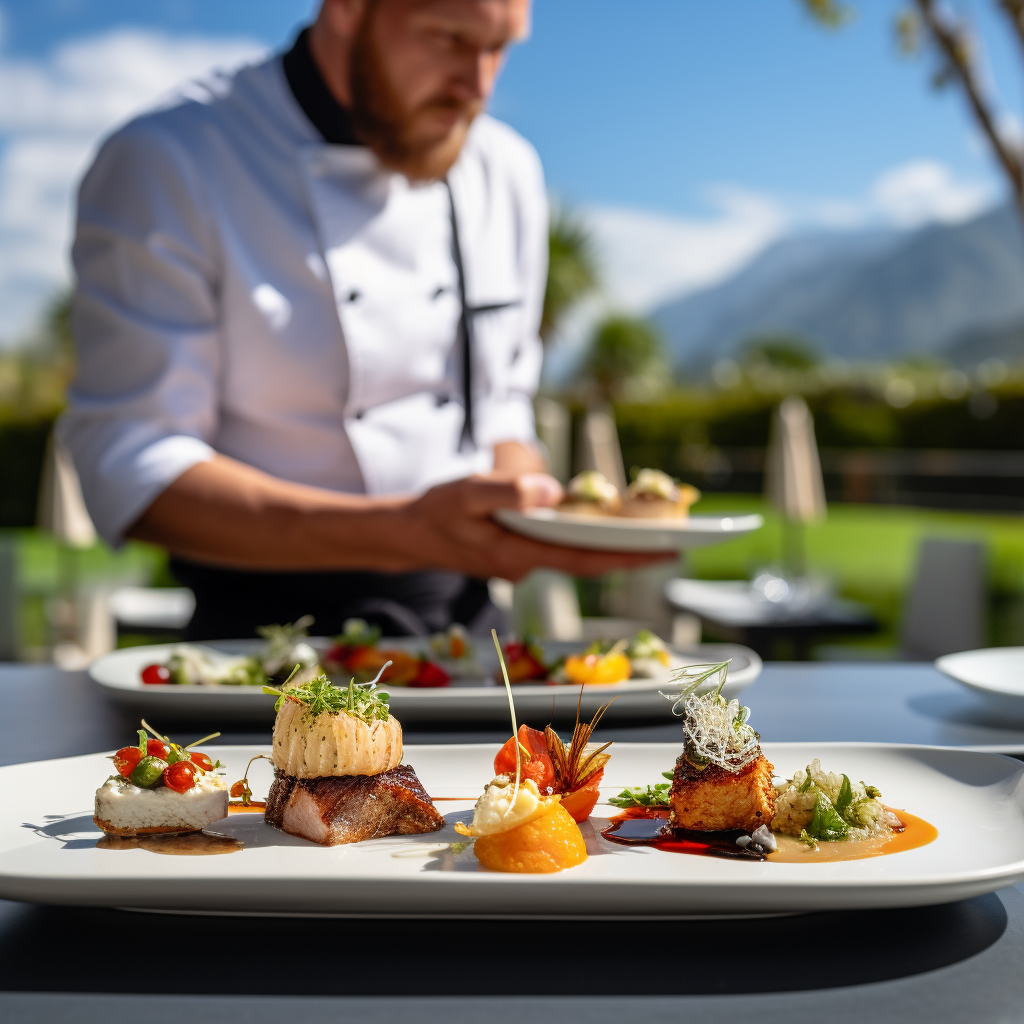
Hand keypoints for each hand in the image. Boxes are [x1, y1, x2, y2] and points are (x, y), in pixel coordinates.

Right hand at [395, 472, 674, 580]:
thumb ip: (507, 492)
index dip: (631, 556)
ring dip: (615, 546)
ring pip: (579, 555)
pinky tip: (607, 524)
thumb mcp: (465, 494)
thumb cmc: (434, 513)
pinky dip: (589, 538)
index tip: (670, 550)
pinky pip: (563, 547)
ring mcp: (526, 561)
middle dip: (636, 553)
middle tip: (682, 540)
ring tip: (656, 530)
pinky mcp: (520, 551)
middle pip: (593, 562)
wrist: (409, 535)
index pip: (588, 560)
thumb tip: (553, 492)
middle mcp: (530, 564)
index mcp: (521, 555)